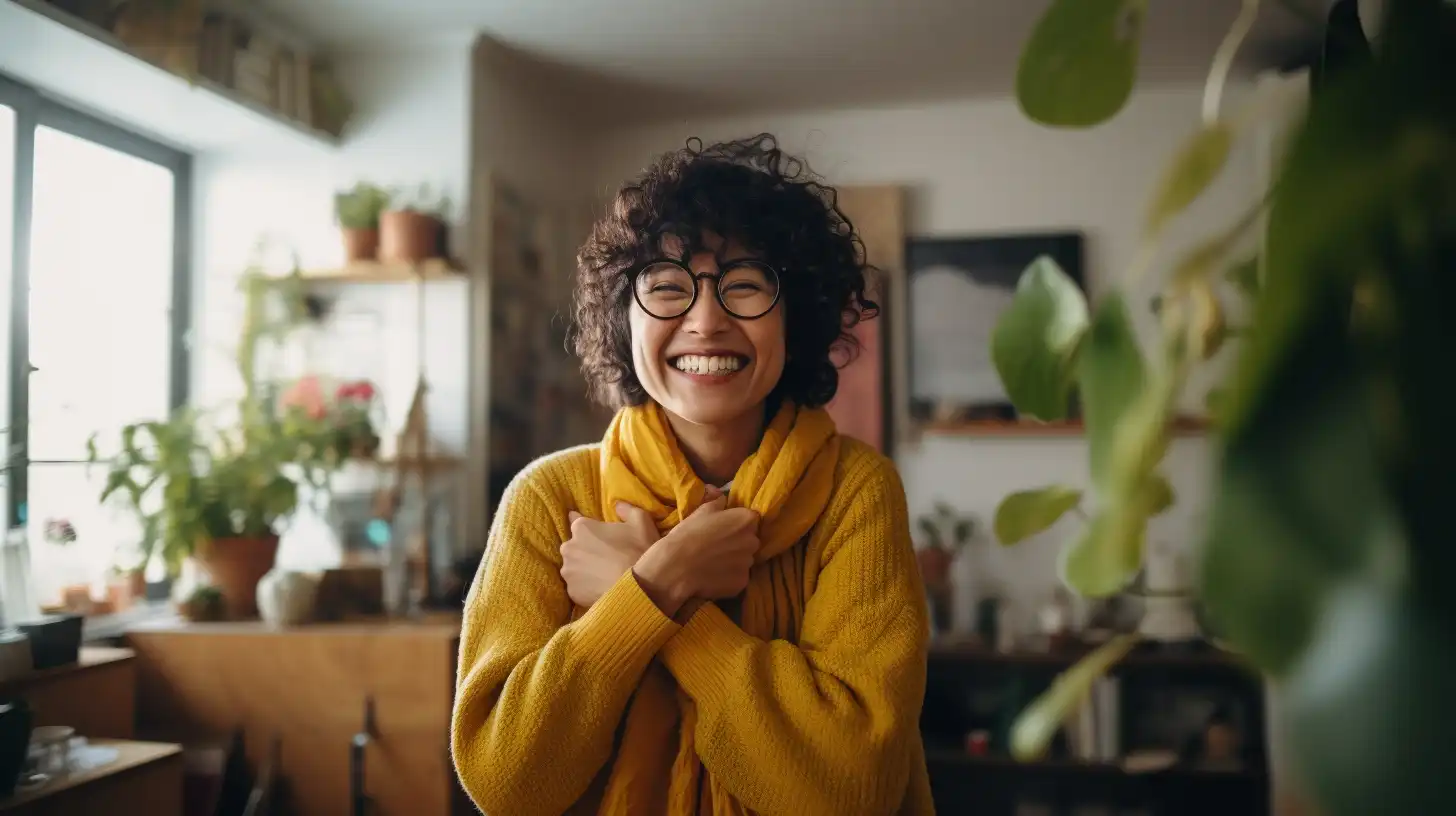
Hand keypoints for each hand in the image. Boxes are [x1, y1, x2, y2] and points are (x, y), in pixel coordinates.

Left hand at [560, 503, 658, 608]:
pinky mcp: (572, 592)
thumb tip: (618, 505)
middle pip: (575, 546)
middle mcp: (568, 548)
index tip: (595, 534)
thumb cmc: (639, 550)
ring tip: (604, 575)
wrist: (639, 587)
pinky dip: (587, 587)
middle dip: (586, 550)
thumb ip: (627, 509)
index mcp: (582, 528)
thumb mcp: (641, 521)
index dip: (587, 528)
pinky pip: (578, 587)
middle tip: (605, 557)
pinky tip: (602, 587)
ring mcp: (568, 571)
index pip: (575, 520)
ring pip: (574, 567)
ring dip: (584, 569)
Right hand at [634, 495, 759, 615]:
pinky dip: (729, 577)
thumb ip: (717, 501)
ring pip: (744, 559)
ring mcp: (748, 563)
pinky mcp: (742, 582)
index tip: (723, 528)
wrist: (677, 567)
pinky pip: (738, 577)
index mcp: (746, 519)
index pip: (750, 519)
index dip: (736, 524)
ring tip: (713, 562)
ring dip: (734, 560)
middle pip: (750, 540)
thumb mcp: (701, 511)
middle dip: (738, 542)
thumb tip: (720, 495)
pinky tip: (713, 575)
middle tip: (717, 545)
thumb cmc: (688, 534)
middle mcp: (753, 541)